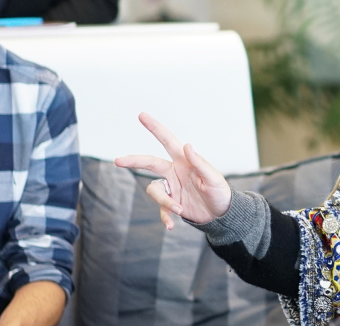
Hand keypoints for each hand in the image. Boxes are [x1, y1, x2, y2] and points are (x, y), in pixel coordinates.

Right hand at [114, 112, 232, 228]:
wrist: (221, 214)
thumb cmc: (220, 192)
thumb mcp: (213, 179)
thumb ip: (200, 163)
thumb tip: (187, 145)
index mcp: (184, 161)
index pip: (167, 141)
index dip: (155, 128)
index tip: (141, 115)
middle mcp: (174, 172)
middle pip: (149, 162)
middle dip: (133, 160)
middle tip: (118, 161)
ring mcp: (171, 188)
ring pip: (154, 191)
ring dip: (164, 201)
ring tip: (179, 209)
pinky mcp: (171, 203)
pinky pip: (161, 210)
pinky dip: (165, 217)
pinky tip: (171, 225)